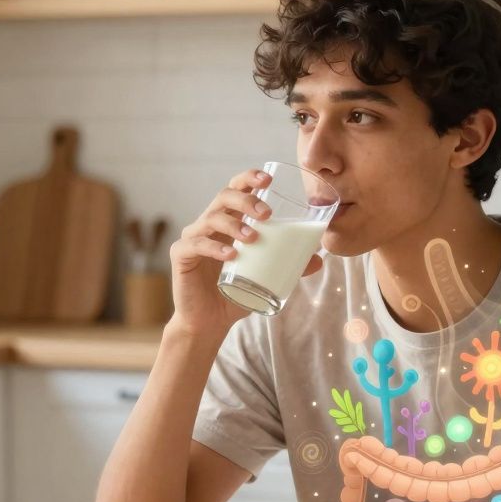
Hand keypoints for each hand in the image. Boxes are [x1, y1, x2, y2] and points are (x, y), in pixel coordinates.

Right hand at [167, 168, 323, 336]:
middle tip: (267, 213)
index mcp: (228, 222)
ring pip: (211, 218)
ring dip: (234, 224)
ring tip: (253, 237)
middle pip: (224, 197)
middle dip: (246, 199)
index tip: (268, 179)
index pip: (235, 189)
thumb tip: (319, 259)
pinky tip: (230, 255)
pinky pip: (195, 244)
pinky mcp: (181, 256)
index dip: (249, 178)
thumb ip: (289, 266)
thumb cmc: (236, 294)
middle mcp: (209, 224)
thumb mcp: (265, 277)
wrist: (209, 322)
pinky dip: (214, 247)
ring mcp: (193, 238)